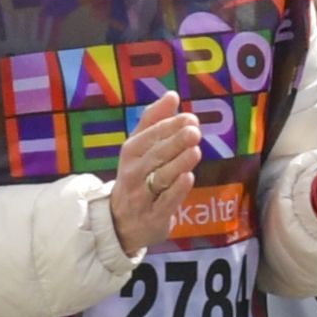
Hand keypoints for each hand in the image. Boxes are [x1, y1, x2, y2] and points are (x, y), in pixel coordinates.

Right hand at [101, 97, 208, 252]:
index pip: (149, 136)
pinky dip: (176, 191)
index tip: (191, 118)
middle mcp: (133, 173)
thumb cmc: (136, 176)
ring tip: (195, 151)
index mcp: (130, 152)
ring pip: (160, 178)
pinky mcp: (152, 217)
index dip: (169, 126)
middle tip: (194, 132)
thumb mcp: (139, 148)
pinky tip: (188, 178)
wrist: (121, 221)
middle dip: (175, 143)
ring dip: (178, 164)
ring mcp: (141, 196)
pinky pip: (165, 202)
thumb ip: (154, 121)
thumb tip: (172, 95)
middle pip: (155, 155)